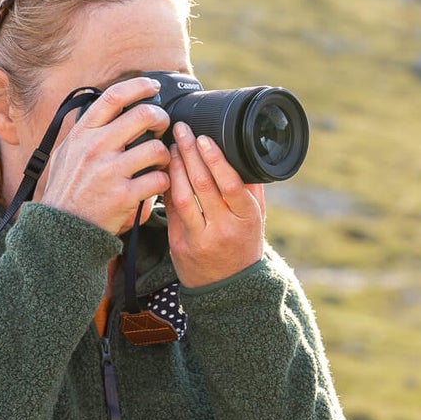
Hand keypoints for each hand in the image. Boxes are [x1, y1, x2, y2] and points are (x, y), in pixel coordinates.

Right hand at [36, 78, 171, 237]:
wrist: (62, 229)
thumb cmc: (66, 191)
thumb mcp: (66, 153)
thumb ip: (85, 132)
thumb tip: (105, 109)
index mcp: (83, 134)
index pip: (114, 97)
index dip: (139, 86)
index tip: (153, 87)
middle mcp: (96, 148)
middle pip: (143, 116)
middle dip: (161, 118)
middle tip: (163, 127)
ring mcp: (110, 172)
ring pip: (156, 149)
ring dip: (164, 155)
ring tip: (159, 162)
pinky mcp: (124, 196)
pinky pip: (158, 180)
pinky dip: (163, 182)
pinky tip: (156, 186)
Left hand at [161, 123, 265, 287]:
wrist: (228, 289)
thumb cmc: (244, 245)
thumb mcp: (256, 218)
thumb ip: (250, 188)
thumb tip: (243, 151)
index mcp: (246, 219)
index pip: (230, 184)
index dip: (215, 159)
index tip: (203, 138)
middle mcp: (223, 229)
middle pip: (202, 185)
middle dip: (189, 152)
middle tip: (181, 130)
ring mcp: (199, 239)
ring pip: (181, 197)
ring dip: (174, 168)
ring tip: (170, 147)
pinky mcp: (178, 245)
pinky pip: (169, 210)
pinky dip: (166, 187)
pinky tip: (164, 170)